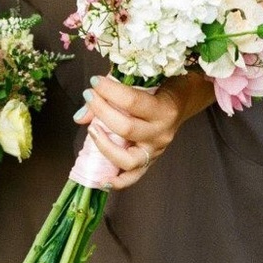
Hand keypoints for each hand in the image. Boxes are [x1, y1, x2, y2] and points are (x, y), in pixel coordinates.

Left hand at [73, 73, 214, 189]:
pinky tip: (102, 179)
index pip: (132, 101)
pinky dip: (118, 181)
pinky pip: (134, 177)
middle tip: (89, 96)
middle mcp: (161, 133)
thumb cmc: (161, 86)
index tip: (94, 81)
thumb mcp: (144, 81)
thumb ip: (113, 93)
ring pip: (128, 159)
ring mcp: (156, 150)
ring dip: (104, 146)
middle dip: (101, 111)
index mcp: (164, 109)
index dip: (109, 91)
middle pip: (126, 128)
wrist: (182, 101)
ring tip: (92, 130)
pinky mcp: (150, 161)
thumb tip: (80, 117)